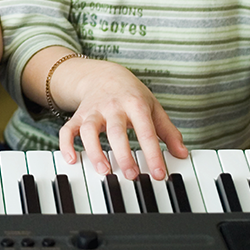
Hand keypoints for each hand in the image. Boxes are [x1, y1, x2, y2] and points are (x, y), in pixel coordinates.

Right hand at [54, 59, 186, 181]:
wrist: (104, 74)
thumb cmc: (131, 94)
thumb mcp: (153, 107)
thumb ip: (168, 131)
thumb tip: (182, 154)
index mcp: (135, 104)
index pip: (145, 130)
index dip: (152, 153)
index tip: (158, 174)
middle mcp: (112, 106)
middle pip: (115, 130)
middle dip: (123, 154)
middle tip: (131, 175)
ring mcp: (93, 110)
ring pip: (89, 129)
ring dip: (94, 150)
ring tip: (104, 170)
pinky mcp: (78, 115)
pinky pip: (68, 129)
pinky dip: (66, 144)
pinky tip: (72, 159)